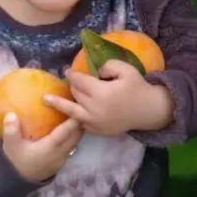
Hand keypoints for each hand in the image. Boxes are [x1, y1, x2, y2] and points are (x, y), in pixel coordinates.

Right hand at [1, 113, 83, 182]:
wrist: (19, 180)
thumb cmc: (16, 160)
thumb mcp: (10, 145)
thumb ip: (11, 130)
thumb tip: (11, 114)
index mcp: (49, 148)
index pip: (65, 133)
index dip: (72, 121)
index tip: (77, 108)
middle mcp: (59, 153)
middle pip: (76, 136)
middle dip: (80, 122)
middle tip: (81, 108)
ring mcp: (63, 158)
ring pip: (76, 142)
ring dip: (78, 130)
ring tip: (79, 115)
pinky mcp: (62, 161)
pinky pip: (72, 146)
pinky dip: (74, 136)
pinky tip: (71, 128)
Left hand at [44, 60, 174, 136]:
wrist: (149, 111)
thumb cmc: (138, 88)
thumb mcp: (125, 69)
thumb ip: (107, 66)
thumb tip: (95, 72)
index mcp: (101, 93)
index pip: (80, 81)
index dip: (73, 75)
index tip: (67, 71)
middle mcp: (95, 109)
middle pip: (76, 94)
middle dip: (73, 86)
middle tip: (71, 81)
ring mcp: (96, 122)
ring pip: (73, 111)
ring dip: (62, 104)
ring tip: (47, 101)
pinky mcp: (99, 131)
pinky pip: (81, 123)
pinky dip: (75, 117)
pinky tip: (70, 113)